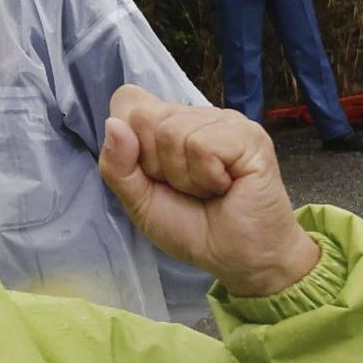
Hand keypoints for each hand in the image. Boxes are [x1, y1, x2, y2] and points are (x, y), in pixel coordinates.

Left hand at [99, 84, 315, 298]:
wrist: (240, 260)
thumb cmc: (196, 230)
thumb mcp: (140, 203)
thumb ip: (117, 167)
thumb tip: (114, 125)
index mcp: (169, 123)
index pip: (127, 102)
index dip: (131, 144)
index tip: (158, 177)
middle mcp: (197, 114)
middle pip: (144, 117)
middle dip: (156, 165)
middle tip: (186, 188)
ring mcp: (225, 120)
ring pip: (172, 132)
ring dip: (185, 177)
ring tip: (208, 191)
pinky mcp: (248, 135)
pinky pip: (202, 145)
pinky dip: (206, 177)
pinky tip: (226, 187)